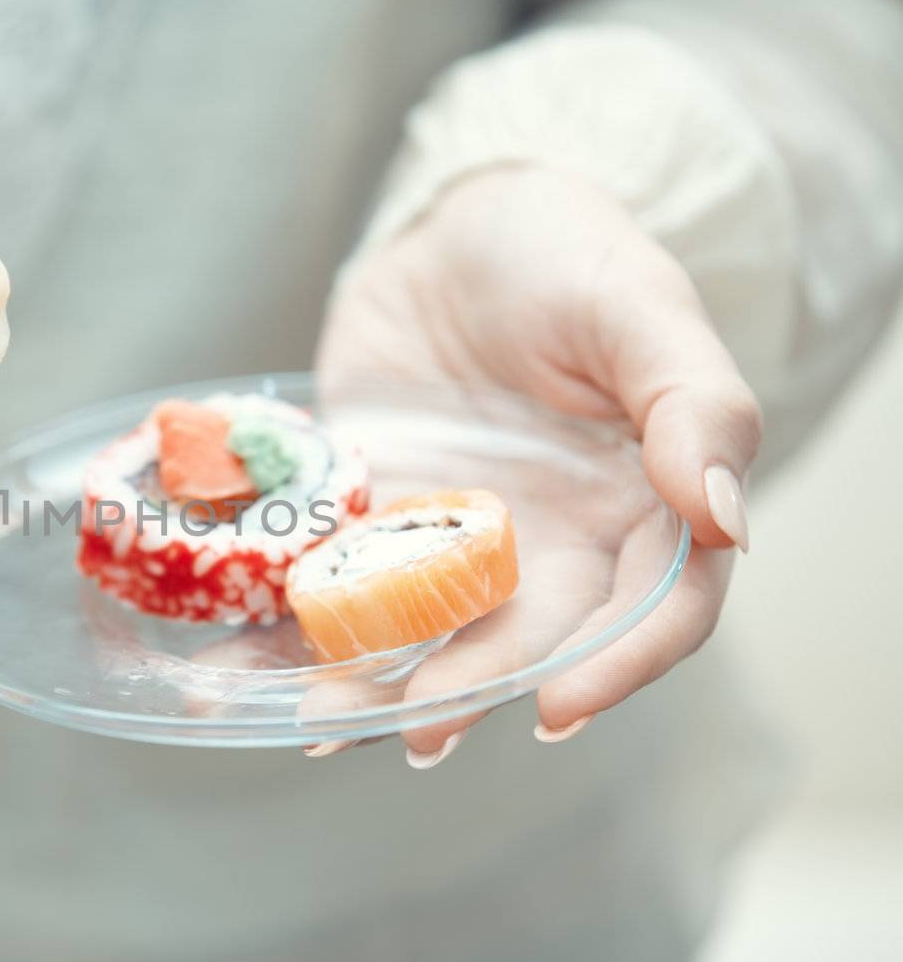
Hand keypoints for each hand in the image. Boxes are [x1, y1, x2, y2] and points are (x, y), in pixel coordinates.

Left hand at [311, 166, 760, 760]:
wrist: (454, 230)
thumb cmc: (566, 255)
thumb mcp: (641, 308)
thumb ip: (696, 407)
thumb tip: (725, 524)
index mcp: (642, 510)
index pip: (655, 614)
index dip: (618, 668)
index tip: (559, 707)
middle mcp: (552, 546)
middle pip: (526, 641)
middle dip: (474, 690)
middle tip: (419, 731)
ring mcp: (454, 544)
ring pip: (424, 634)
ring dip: (373, 685)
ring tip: (316, 720)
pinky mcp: (372, 527)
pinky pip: (334, 590)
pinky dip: (287, 634)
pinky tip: (236, 672)